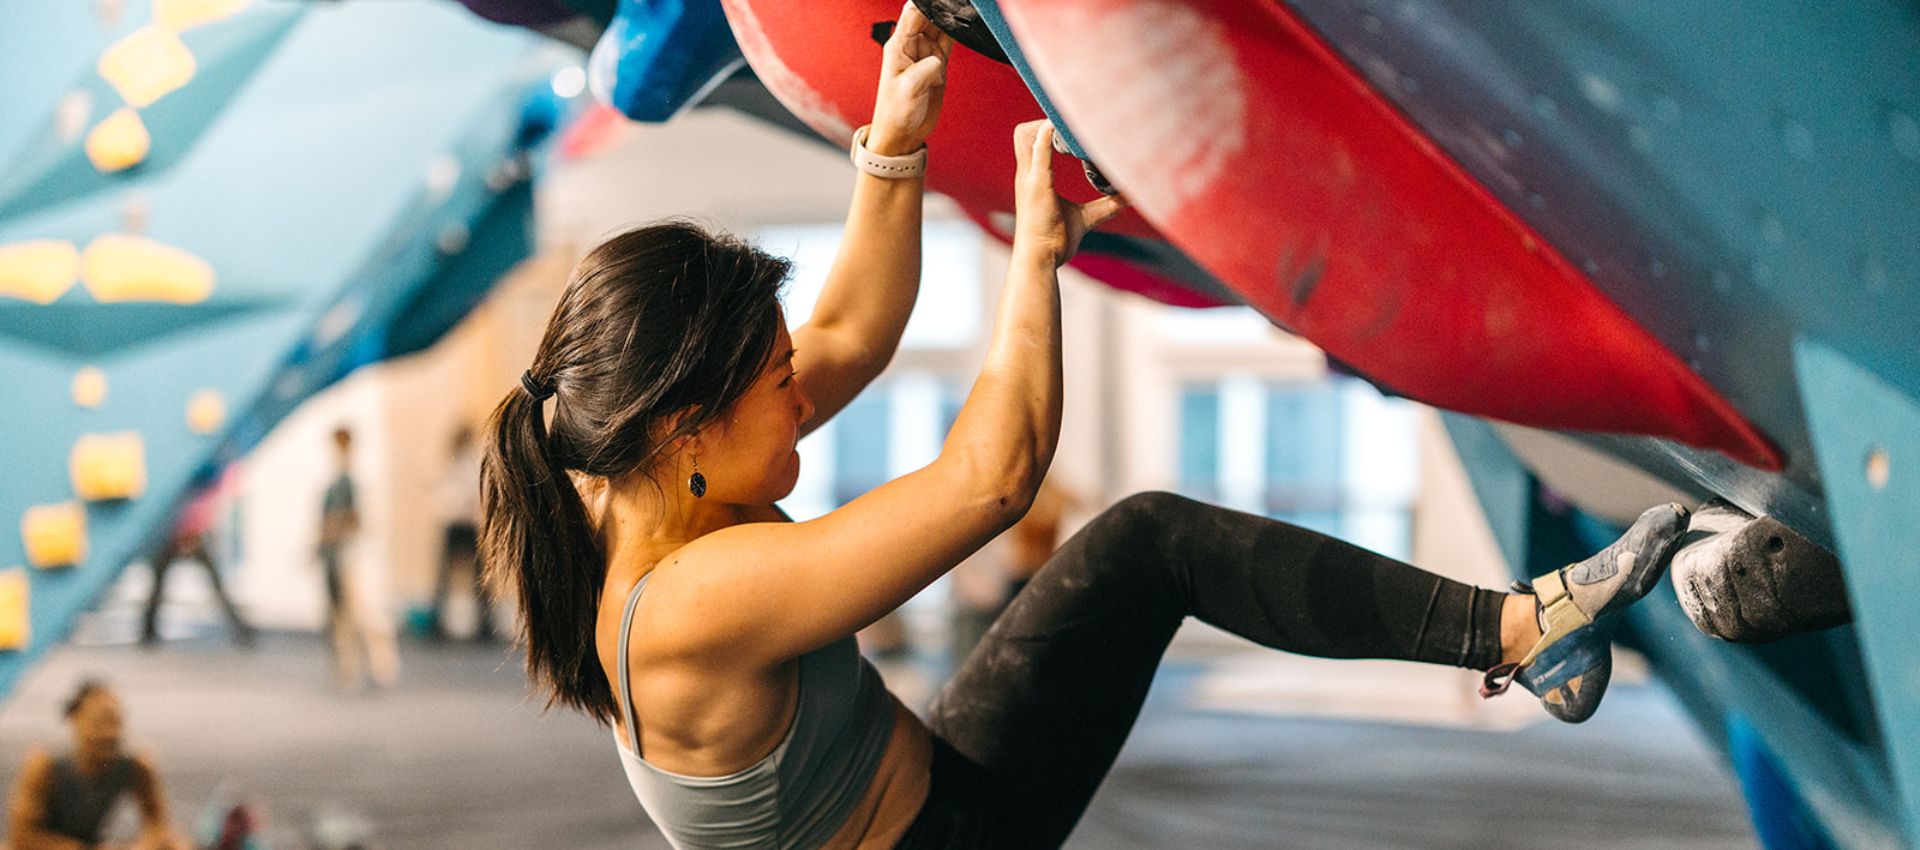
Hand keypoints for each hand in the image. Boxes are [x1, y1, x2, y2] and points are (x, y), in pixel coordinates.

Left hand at [867, 2, 953, 155]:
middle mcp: (912, 45)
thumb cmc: (896, 113)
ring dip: (951, 15)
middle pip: (929, 13)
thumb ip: (926, 70)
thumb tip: (938, 60)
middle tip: (959, 6)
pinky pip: (949, 38)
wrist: (902, 134)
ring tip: (964, 10)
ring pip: (940, 23)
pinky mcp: (937, 62)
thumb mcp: (910, 90)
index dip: (929, 4)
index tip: (946, 3)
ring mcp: (925, 52)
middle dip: (943, 7)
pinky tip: (965, 22)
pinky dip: (957, 29)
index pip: (913, 12)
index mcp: (899, 46)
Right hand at [1012, 121, 1128, 267]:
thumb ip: (1106, 205)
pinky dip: (1046, 137)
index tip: (1068, 124)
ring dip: (1044, 125)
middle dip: (1041, 121)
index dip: (1044, 129)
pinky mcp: (1037, 186)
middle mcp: (1027, 175)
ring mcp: (1029, 179)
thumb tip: (1129, 197)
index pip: (1030, 143)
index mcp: (1034, 179)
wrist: (1040, 260)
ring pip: (1025, 136)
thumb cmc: (1055, 241)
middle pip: (1022, 134)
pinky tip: (1056, 126)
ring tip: (1070, 122)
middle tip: (1072, 120)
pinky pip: (1038, 153)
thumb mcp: (1086, 218)